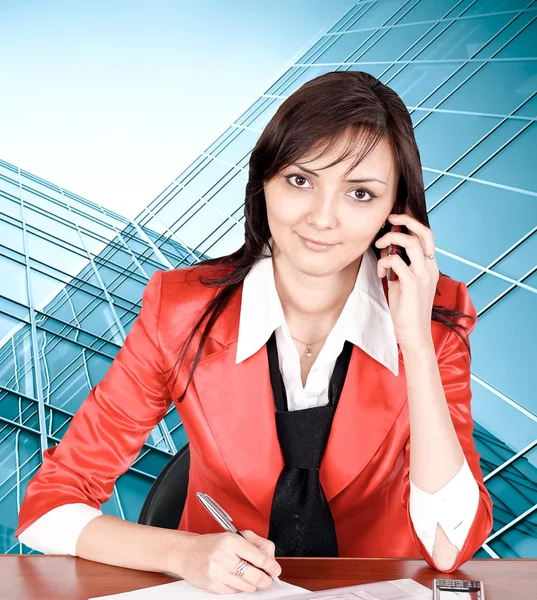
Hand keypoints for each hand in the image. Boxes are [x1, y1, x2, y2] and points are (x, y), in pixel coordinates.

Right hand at [169, 530, 281, 593]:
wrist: (186, 553)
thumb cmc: (211, 544)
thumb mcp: (234, 536)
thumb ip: (255, 543)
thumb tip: (270, 556)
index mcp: (231, 541)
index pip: (259, 557)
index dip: (271, 566)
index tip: (276, 569)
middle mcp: (224, 557)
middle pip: (255, 576)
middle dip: (266, 580)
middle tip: (268, 579)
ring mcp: (218, 573)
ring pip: (247, 587)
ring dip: (253, 585)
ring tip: (252, 578)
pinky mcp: (213, 586)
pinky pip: (235, 592)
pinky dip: (240, 588)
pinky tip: (237, 580)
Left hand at [375, 212, 438, 349]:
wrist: (414, 334)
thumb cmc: (407, 310)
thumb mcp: (404, 283)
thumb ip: (400, 266)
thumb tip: (387, 250)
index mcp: (430, 266)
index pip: (427, 236)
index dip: (412, 222)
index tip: (396, 218)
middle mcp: (430, 268)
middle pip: (424, 232)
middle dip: (405, 220)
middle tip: (389, 219)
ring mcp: (422, 275)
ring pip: (409, 243)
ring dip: (390, 239)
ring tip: (378, 247)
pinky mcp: (411, 284)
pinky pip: (396, 261)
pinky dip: (384, 261)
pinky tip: (381, 273)